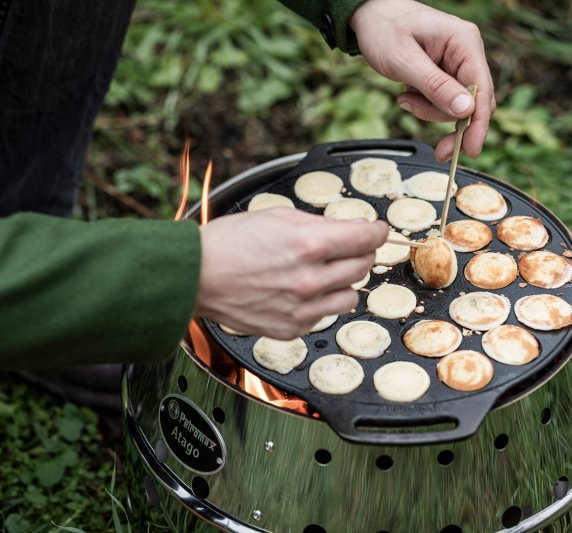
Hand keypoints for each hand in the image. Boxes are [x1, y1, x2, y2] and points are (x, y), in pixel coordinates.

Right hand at [195, 209, 387, 338]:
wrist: (195, 276)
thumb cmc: (228, 243)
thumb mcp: (276, 216)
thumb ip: (316, 225)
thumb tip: (345, 230)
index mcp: (310, 244)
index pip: (367, 238)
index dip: (376, 231)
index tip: (376, 231)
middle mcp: (311, 279)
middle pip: (363, 266)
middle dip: (357, 253)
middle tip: (342, 249)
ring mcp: (303, 308)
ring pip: (350, 296)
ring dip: (341, 282)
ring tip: (317, 274)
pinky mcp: (291, 328)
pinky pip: (323, 315)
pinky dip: (317, 303)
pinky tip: (295, 291)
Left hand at [350, 0, 494, 161]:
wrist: (370, 16)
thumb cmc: (384, 30)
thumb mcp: (405, 62)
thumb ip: (435, 87)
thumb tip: (466, 110)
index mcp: (463, 42)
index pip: (482, 89)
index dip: (479, 123)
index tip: (471, 149)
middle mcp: (467, 52)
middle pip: (474, 102)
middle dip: (451, 123)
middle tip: (439, 150)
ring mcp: (457, 63)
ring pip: (456, 106)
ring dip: (430, 111)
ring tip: (404, 99)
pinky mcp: (445, 73)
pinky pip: (443, 101)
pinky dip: (425, 105)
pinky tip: (406, 96)